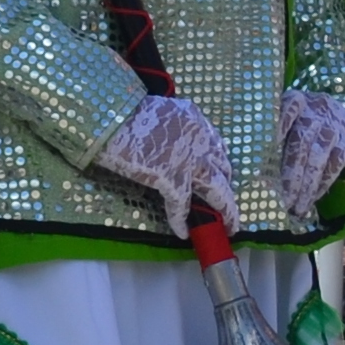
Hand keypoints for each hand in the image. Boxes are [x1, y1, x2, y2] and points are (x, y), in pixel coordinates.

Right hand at [89, 94, 238, 229]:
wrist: (114, 117)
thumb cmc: (125, 112)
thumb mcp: (160, 111)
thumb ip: (172, 127)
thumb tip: (167, 142)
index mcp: (196, 120)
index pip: (216, 145)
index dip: (219, 162)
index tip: (221, 172)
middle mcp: (200, 140)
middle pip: (223, 169)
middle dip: (229, 187)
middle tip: (230, 203)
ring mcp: (189, 162)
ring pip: (217, 190)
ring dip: (226, 210)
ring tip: (229, 225)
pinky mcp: (173, 180)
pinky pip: (181, 205)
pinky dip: (180, 221)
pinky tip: (183, 232)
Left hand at [275, 87, 344, 200]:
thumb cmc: (311, 126)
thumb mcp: (295, 120)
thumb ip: (276, 136)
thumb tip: (253, 173)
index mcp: (297, 100)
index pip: (288, 108)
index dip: (278, 126)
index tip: (267, 149)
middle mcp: (317, 108)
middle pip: (301, 141)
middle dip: (291, 174)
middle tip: (282, 199)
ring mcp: (335, 123)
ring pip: (318, 156)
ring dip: (307, 185)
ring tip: (297, 207)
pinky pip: (335, 164)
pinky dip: (322, 184)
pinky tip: (312, 199)